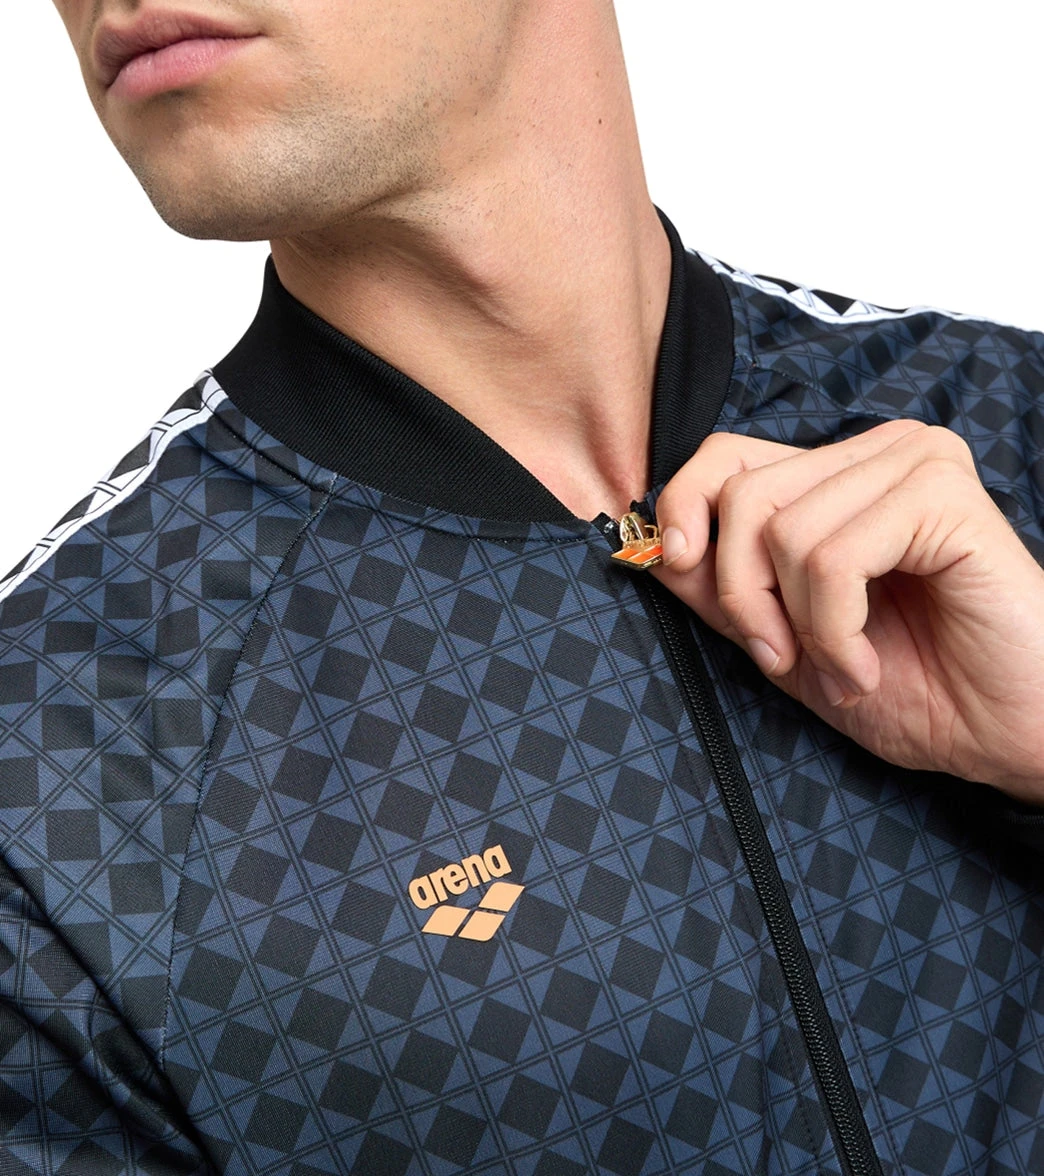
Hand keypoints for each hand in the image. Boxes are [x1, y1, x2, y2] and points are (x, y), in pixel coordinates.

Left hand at [652, 420, 1043, 801]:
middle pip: (743, 495)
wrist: (1009, 737)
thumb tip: (647, 548)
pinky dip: (835, 628)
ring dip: (801, 626)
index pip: (724, 457)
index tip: (682, 574)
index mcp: (838, 477)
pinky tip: (868, 663)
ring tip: (845, 666)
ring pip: (784, 530)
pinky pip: (834, 555)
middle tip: (787, 656)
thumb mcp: (788, 641)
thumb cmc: (915, 688)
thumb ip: (722, 591)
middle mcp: (875, 454)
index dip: (685, 513)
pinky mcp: (944, 492)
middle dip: (744, 595)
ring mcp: (914, 463)